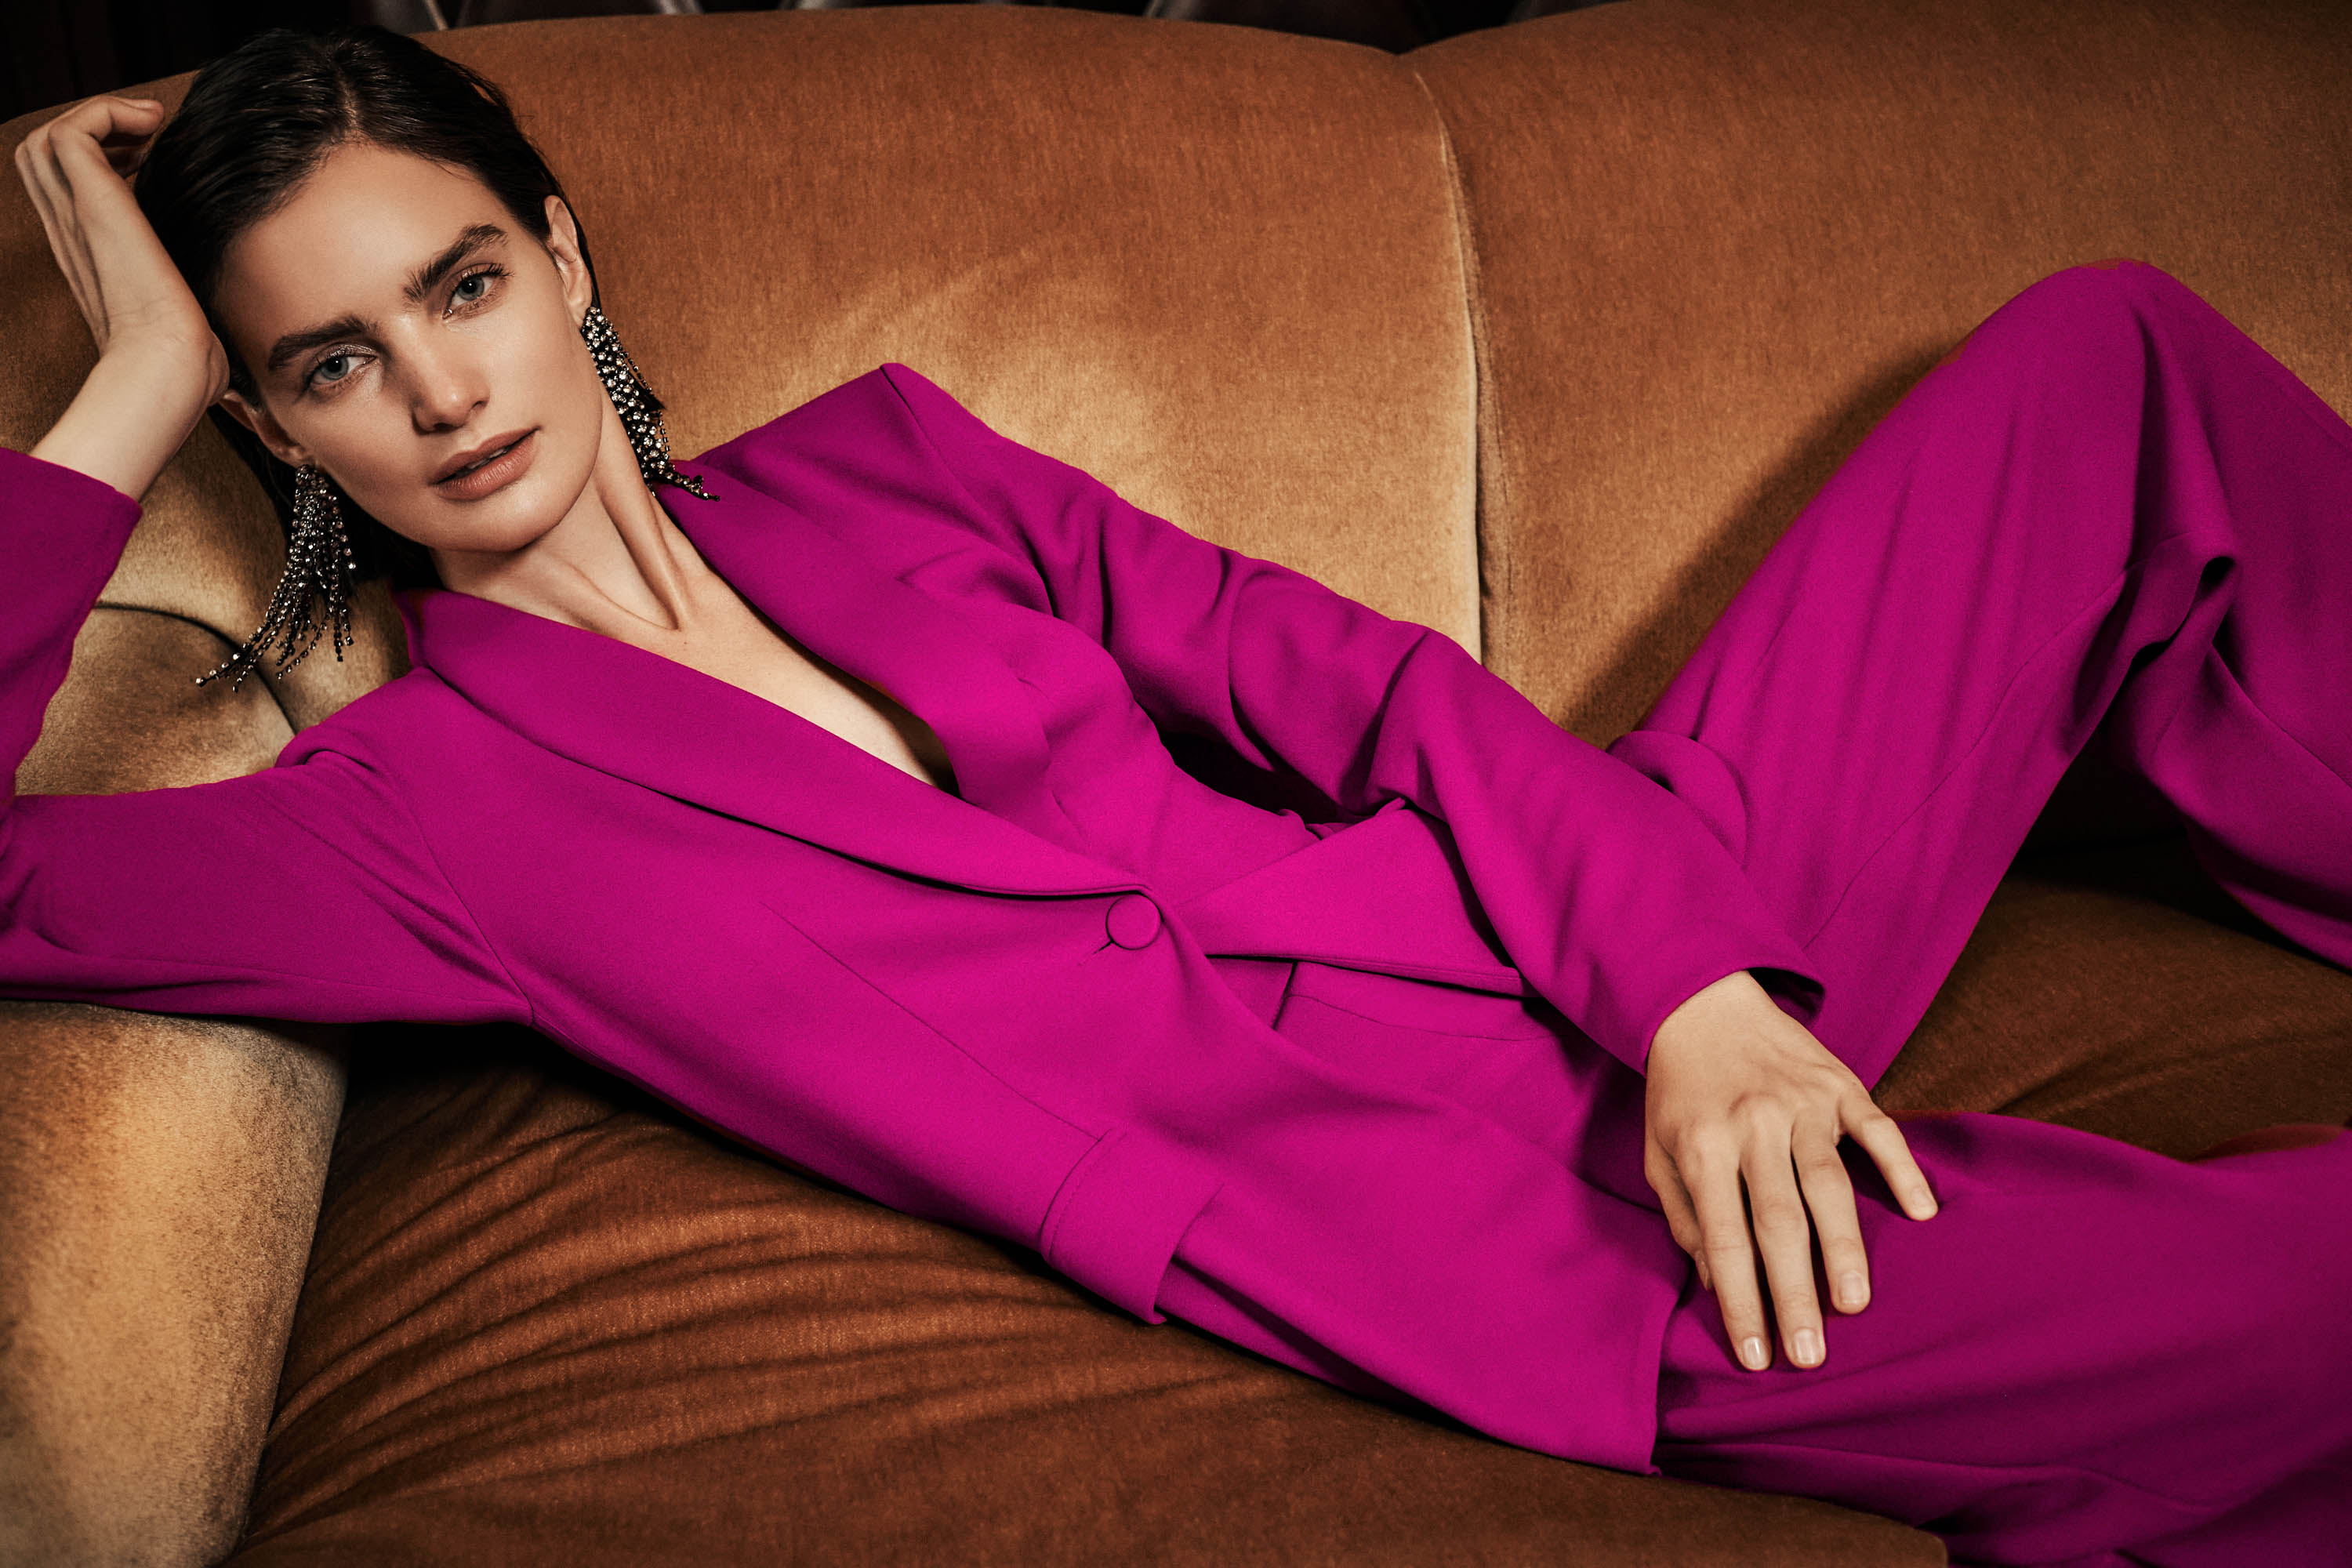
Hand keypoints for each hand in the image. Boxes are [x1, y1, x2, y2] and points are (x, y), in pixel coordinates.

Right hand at [14, 93, 226, 405]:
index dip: (100, 158)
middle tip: (147, 140)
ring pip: (52, 137)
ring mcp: (78, 217)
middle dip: (93, 130)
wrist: (170, 368)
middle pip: (46, 154)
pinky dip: (108, 112)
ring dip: (101, 117)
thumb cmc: (185, 358)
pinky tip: (152, 130)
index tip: (148, 161)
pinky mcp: (96, 205)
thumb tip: (219, 305)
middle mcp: (73, 231)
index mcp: (89, 253)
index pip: (66, 186)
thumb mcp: (182, 312)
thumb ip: (186, 293)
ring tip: (150, 129)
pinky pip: (75, 130)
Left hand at [1642, 970, 1937, 1371]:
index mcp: (1702, 1146)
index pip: (1723, 1240)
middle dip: (1794, 1294)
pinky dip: (1903, 1170)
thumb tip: (1716, 1285)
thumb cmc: (1679, 1093)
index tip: (1755, 1356)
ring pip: (1828, 1183)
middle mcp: (1753, 1125)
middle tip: (1810, 1355)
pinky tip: (1922, 1213)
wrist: (1702, 1002)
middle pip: (1779, 1222)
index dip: (1740, 1301)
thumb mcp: (1659, 1152)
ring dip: (1844, 1248)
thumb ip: (1685, 1218)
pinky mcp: (1841, 1085)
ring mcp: (1802, 1103)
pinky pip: (1878, 1131)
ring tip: (1854, 1306)